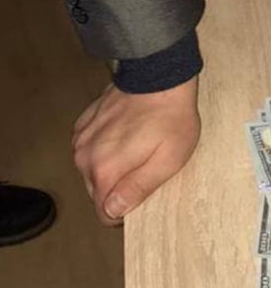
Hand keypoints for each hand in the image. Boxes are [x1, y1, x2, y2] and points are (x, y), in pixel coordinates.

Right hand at [72, 76, 200, 224]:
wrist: (160, 75)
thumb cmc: (171, 118)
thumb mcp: (169, 160)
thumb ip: (139, 188)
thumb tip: (114, 210)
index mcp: (105, 170)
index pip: (104, 212)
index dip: (124, 212)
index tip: (142, 199)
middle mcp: (84, 156)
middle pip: (98, 191)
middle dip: (119, 188)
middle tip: (147, 169)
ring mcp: (81, 138)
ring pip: (92, 170)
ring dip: (112, 167)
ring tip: (139, 150)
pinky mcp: (84, 123)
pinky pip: (90, 149)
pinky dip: (105, 149)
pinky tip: (127, 137)